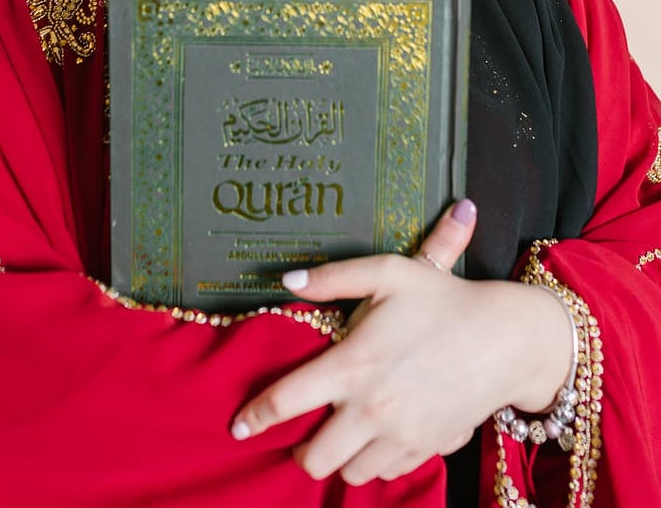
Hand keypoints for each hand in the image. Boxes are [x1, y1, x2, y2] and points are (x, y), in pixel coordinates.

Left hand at [230, 200, 573, 485]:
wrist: (506, 339)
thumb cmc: (444, 300)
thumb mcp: (390, 271)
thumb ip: (334, 276)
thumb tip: (287, 279)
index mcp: (353, 364)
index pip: (287, 401)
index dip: (256, 417)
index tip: (238, 426)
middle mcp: (371, 409)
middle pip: (314, 457)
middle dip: (301, 450)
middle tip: (302, 433)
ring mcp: (400, 435)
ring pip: (350, 472)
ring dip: (340, 457)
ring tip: (343, 432)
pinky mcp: (426, 449)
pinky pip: (386, 472)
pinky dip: (376, 461)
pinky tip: (381, 434)